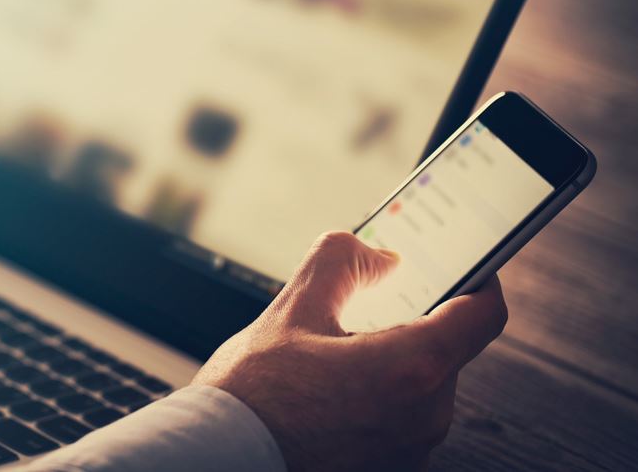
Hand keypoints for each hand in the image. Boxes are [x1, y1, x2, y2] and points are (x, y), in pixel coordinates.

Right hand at [192, 231, 506, 470]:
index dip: (481, 279)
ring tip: (332, 352)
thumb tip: (375, 254)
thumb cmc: (252, 396)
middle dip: (411, 319)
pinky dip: (378, 395)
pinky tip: (329, 389)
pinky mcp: (390, 469)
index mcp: (411, 368)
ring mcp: (410, 451)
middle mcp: (425, 416)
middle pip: (445, 348)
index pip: (484, 313)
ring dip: (391, 359)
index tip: (464, 263)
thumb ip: (339, 262)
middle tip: (367, 302)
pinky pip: (401, 418)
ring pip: (421, 384)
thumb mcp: (291, 309)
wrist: (220, 459)